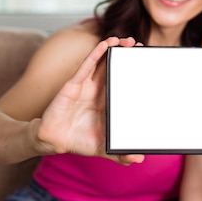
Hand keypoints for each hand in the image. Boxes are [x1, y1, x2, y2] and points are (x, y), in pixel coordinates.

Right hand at [33, 36, 144, 164]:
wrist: (55, 141)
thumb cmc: (80, 140)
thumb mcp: (105, 148)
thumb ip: (121, 155)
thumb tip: (138, 160)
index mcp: (109, 101)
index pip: (124, 81)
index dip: (134, 71)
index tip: (147, 61)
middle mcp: (99, 90)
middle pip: (115, 67)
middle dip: (127, 55)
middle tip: (139, 45)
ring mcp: (87, 85)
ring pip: (102, 62)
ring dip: (114, 49)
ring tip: (127, 40)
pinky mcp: (74, 84)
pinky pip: (86, 65)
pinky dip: (96, 53)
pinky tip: (106, 44)